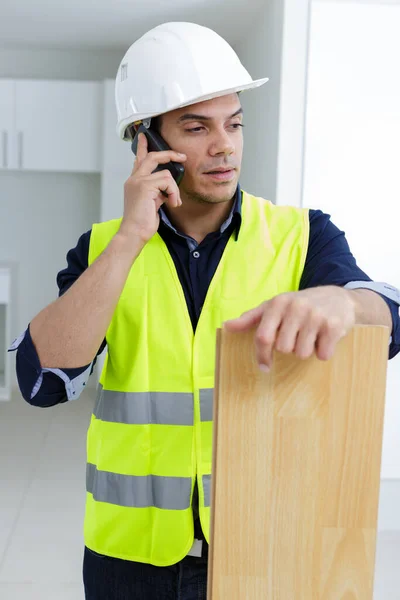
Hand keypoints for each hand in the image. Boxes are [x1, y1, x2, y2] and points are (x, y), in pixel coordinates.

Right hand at [119, 132, 186, 243]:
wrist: (134, 233)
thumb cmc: (142, 222)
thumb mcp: (152, 203)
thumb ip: (157, 191)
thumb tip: (168, 186)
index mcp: (134, 182)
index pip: (138, 160)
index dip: (142, 147)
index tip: (144, 136)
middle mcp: (134, 179)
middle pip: (152, 157)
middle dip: (169, 154)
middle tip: (181, 156)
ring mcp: (138, 181)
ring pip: (166, 173)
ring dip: (174, 190)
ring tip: (173, 202)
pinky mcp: (144, 186)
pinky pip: (167, 181)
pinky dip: (173, 193)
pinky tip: (171, 204)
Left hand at [224, 286, 355, 370]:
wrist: (339, 298)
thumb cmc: (300, 306)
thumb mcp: (274, 307)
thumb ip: (251, 318)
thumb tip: (227, 326)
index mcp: (278, 303)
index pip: (263, 337)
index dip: (262, 355)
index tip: (264, 366)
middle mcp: (296, 307)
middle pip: (283, 348)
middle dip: (290, 348)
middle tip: (298, 337)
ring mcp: (316, 315)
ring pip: (302, 353)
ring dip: (307, 351)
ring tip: (311, 337)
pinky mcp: (333, 326)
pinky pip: (322, 354)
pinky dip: (323, 352)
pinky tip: (324, 339)